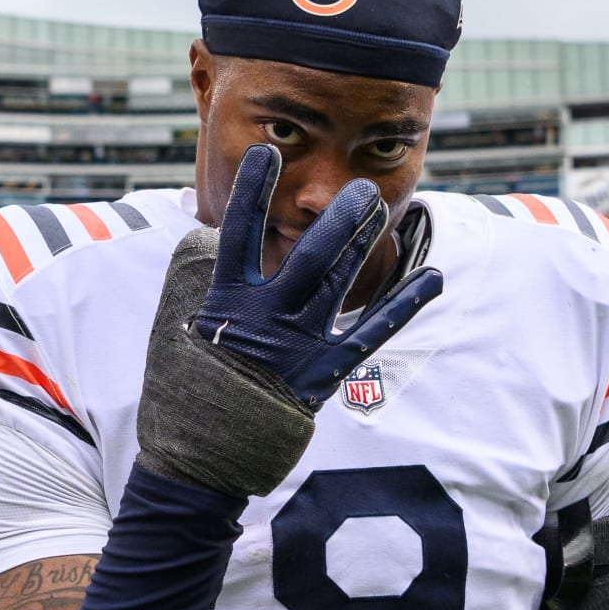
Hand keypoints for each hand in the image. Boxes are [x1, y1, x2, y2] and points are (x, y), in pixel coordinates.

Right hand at [194, 144, 443, 407]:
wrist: (205, 456)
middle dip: (338, 218)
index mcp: (225, 302)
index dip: (251, 192)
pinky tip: (431, 278)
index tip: (265, 153)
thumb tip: (209, 233)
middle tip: (360, 189)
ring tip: (378, 204)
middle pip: (310, 255)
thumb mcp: (176, 327)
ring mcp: (300, 343)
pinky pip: (372, 331)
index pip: (238, 235)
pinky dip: (403, 304)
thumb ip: (194, 277)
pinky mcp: (325, 371)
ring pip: (340, 280)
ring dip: (363, 240)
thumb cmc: (188, 387)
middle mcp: (267, 317)